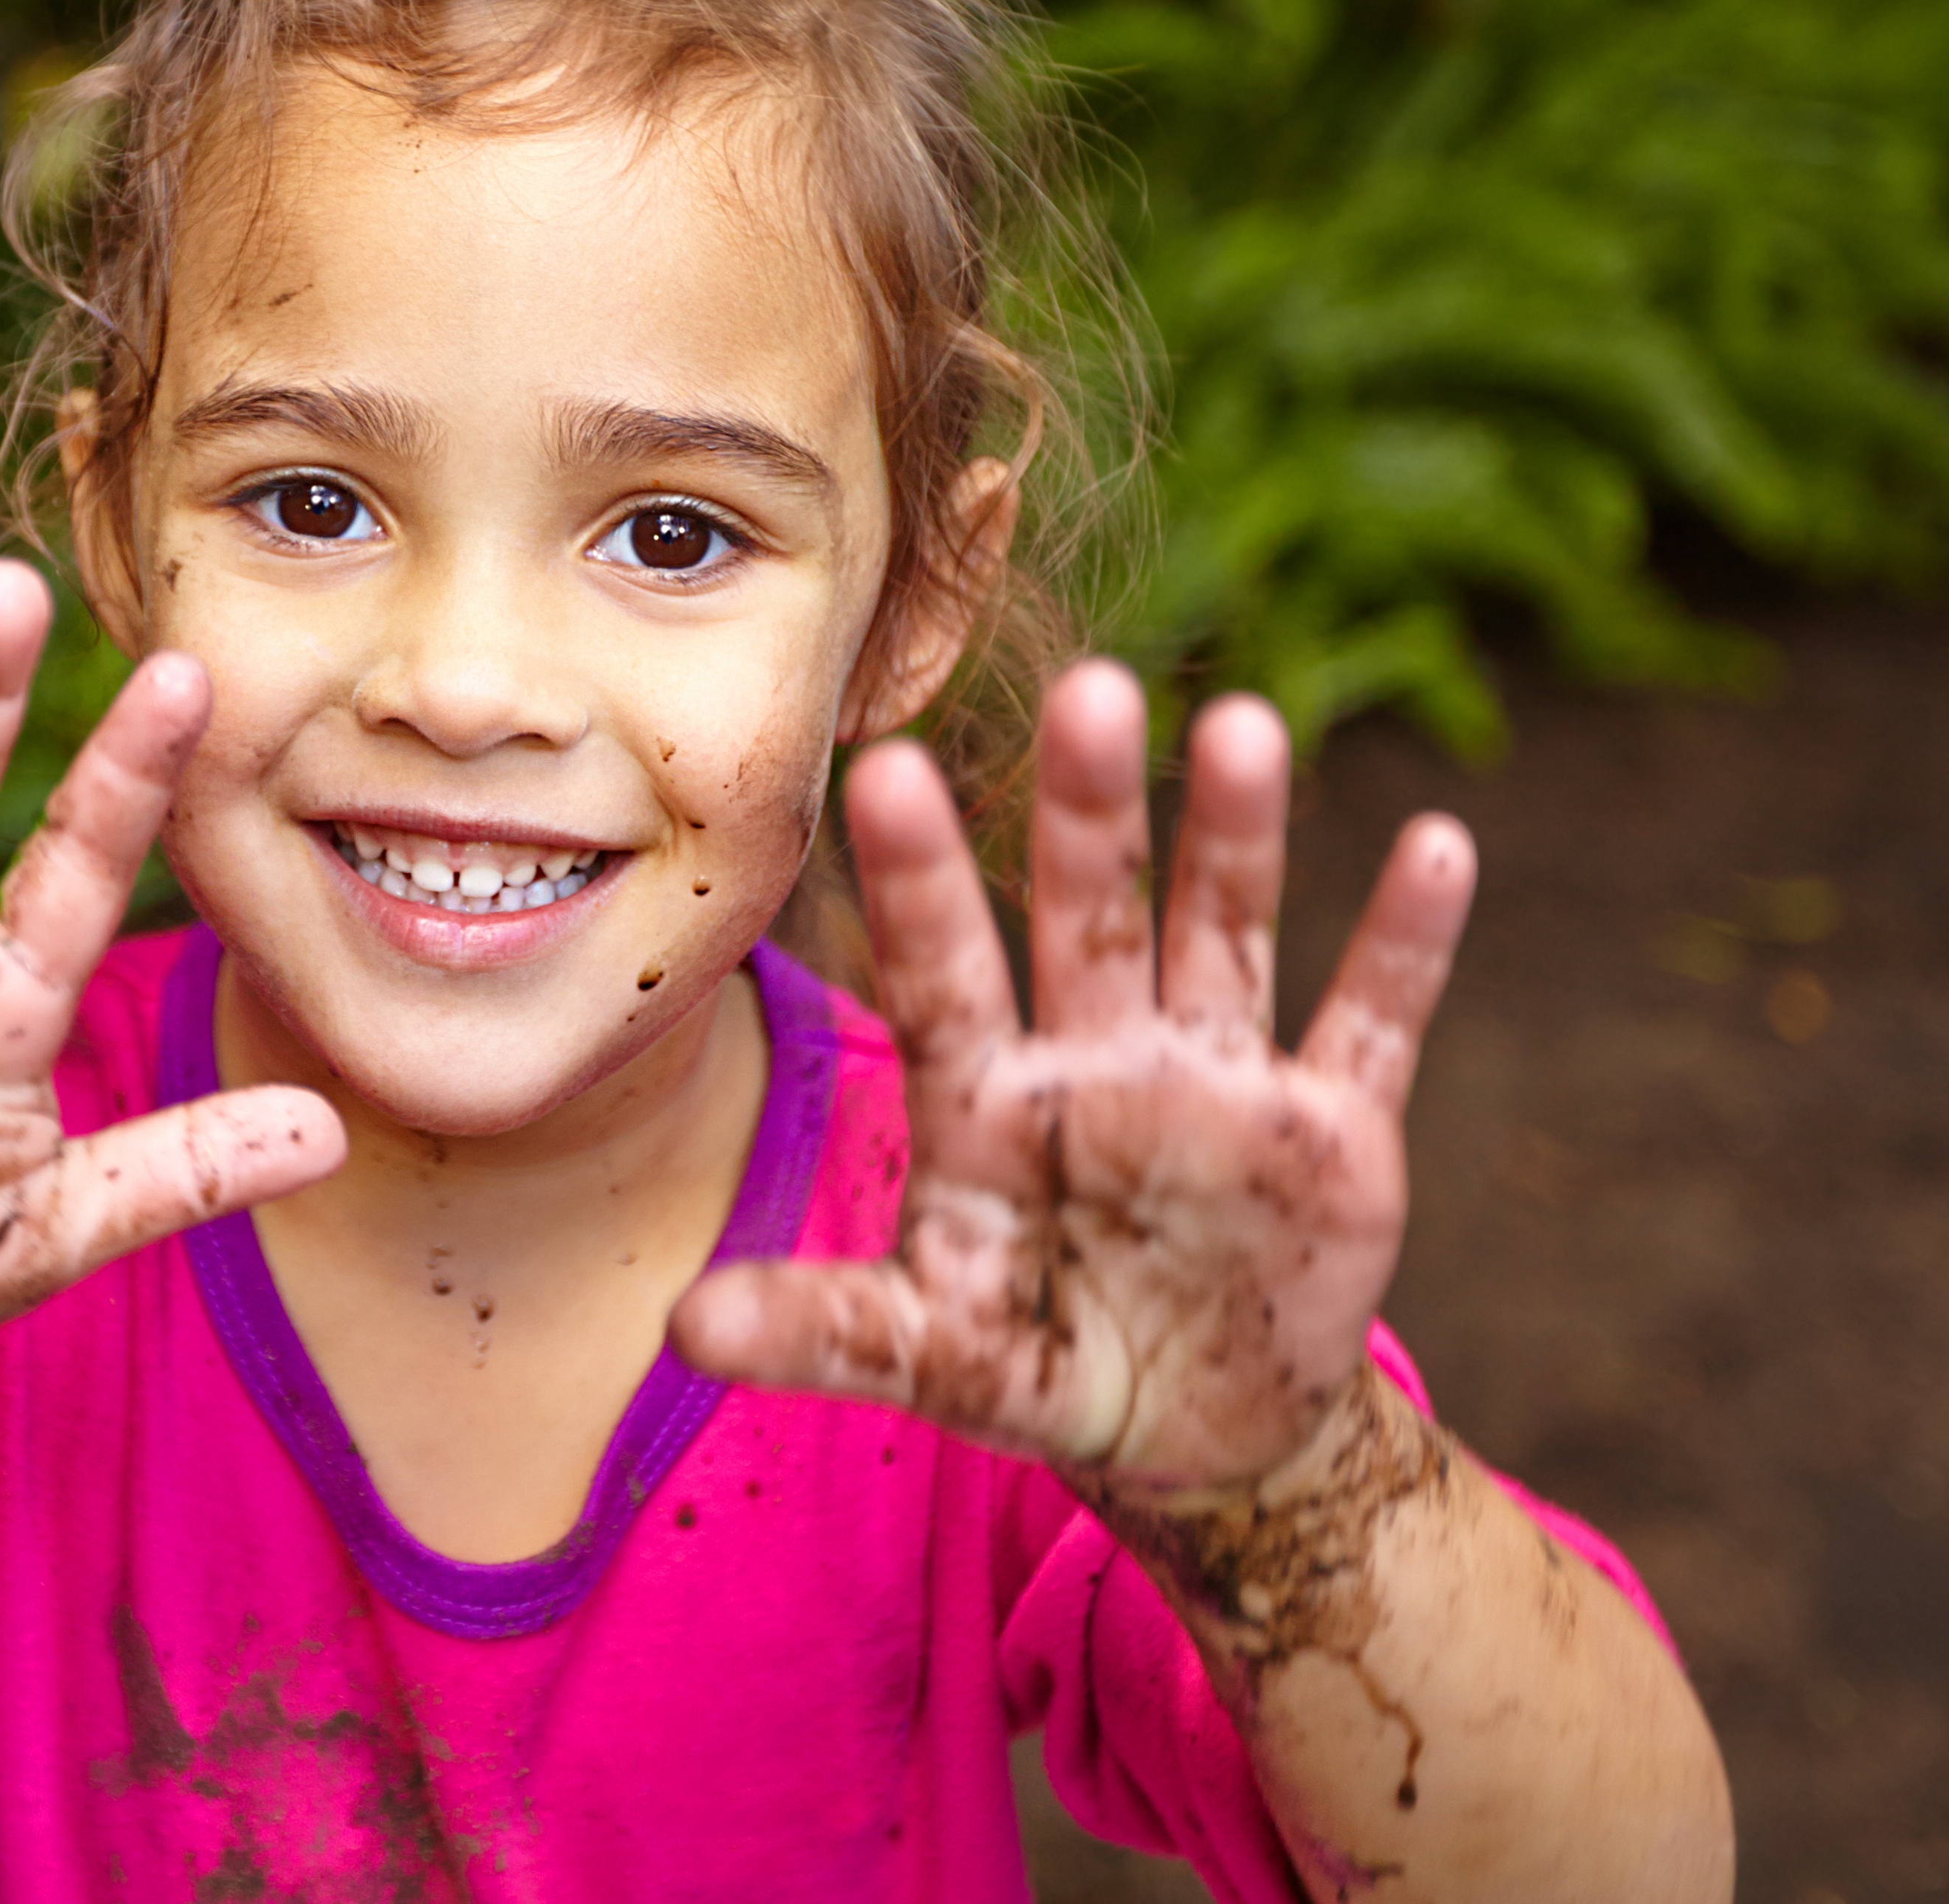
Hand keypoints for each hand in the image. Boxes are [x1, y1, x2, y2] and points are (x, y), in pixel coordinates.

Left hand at [672, 661, 1473, 1493]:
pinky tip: (1439, 845)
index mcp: (988, 1096)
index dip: (918, 878)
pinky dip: (1406, 941)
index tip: (883, 767)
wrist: (1191, 1432)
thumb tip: (683, 1327)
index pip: (941, 969)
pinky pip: (1371, 1019)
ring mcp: (1218, 1082)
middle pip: (1087, 912)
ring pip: (1222, 929)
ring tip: (1243, 729)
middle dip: (1090, 810)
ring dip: (1236, 835)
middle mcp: (1098, 1057)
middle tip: (1088, 689)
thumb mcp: (933, 1356)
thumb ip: (826, 1329)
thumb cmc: (1038, 1364)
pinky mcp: (1331, 1128)